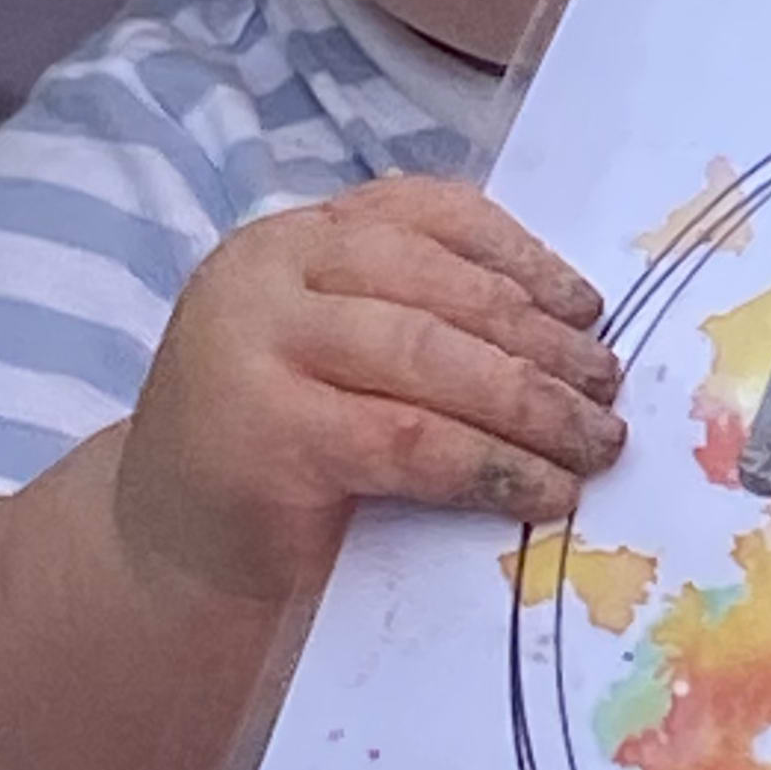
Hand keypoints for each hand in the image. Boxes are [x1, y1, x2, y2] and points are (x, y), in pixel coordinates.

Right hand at [113, 178, 626, 606]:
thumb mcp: (334, 359)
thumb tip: (576, 334)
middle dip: (540, 337)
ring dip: (532, 403)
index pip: (425, 213)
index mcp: (291, 239)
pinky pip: (411, 440)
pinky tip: (544, 490)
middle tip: (608, 387)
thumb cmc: (274, 457)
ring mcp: (258, 347)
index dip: (520, 255)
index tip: (588, 306)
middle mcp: (267, 272)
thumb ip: (416, 321)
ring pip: (430, 354)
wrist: (162, 556)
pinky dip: (493, 466)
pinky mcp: (269, 435)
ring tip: (596, 442)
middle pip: (437, 283)